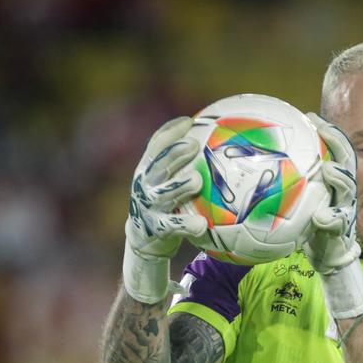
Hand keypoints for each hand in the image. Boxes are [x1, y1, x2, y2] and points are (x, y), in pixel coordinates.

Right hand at [123, 117, 207, 302]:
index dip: (170, 133)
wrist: (144, 240)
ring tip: (196, 180)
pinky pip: (172, 226)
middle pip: (158, 165)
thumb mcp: (170, 185)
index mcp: (148, 171)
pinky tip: (201, 225)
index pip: (155, 146)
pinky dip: (186, 224)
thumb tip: (219, 147)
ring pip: (162, 194)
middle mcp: (144, 186)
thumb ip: (185, 168)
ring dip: (179, 186)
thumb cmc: (166, 207)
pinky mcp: (155, 229)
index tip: (189, 122)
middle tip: (194, 145)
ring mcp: (147, 207)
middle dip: (174, 153)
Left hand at [303, 113, 361, 276]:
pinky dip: (331, 219)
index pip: (335, 150)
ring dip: (340, 178)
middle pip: (347, 162)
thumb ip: (292, 183)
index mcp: (334, 182)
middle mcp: (343, 192)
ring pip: (348, 190)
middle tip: (325, 130)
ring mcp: (345, 209)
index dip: (327, 132)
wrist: (329, 255)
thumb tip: (262, 162)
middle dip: (338, 145)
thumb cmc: (310, 225)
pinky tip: (322, 217)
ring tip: (329, 169)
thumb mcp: (302, 201)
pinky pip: (338, 223)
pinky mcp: (342, 230)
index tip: (311, 116)